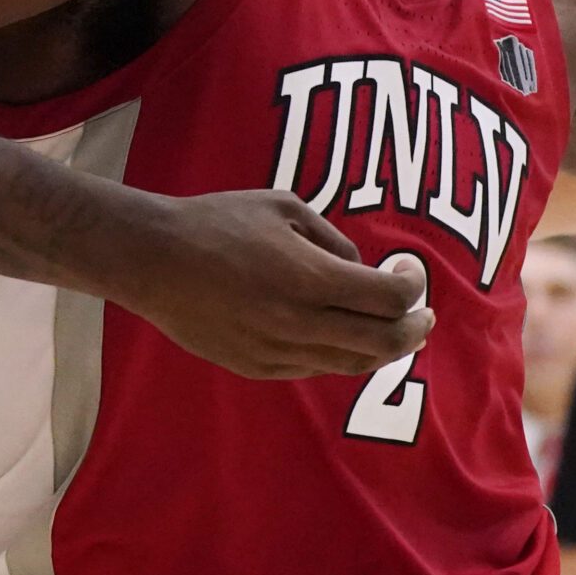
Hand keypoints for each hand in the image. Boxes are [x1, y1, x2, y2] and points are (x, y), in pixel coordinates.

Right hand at [106, 190, 432, 381]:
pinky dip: (339, 354)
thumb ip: (333, 240)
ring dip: (382, 347)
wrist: (151, 260)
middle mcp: (299, 323)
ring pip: (354, 363)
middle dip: (415, 326)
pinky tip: (339, 335)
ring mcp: (278, 350)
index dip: (413, 284)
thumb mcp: (284, 207)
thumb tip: (359, 271)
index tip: (408, 268)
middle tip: (423, 313)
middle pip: (386, 341)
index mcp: (309, 278)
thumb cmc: (216, 222)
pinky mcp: (257, 366)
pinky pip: (315, 367)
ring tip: (392, 330)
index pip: (390, 297)